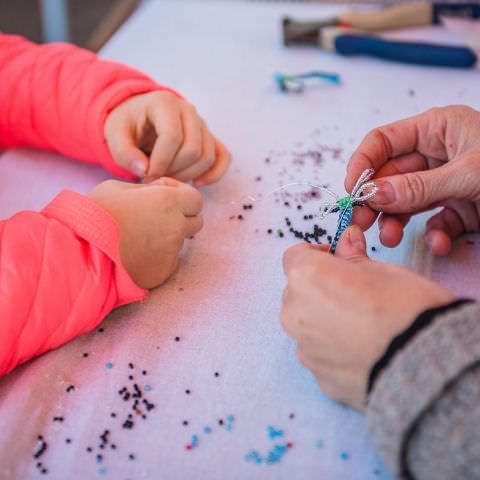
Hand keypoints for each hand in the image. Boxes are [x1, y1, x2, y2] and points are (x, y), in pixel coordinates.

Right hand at [87, 177, 202, 288]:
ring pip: (181, 242)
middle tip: (156, 216)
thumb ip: (148, 191)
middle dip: (181, 216)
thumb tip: (161, 192)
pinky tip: (137, 253)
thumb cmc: (94, 214)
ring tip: (139, 236)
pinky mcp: (163, 272)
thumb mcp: (119, 188)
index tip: (163, 196)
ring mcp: (171, 252)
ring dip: (168, 236)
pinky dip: (159, 257)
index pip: (196, 199)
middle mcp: (175, 227)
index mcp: (168, 202)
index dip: (181, 196)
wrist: (79, 252)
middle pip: (195, 221)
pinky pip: (170, 261)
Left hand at [105, 91, 230, 184]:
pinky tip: (196, 183)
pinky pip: (223, 157)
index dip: (161, 162)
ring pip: (207, 157)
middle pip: (193, 149)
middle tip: (155, 178)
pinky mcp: (210, 139)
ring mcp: (202, 125)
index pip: (172, 137)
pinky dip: (214, 174)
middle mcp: (189, 111)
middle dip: (174, 170)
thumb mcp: (115, 134)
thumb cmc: (128, 125)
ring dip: (188, 175)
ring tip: (168, 179)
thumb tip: (144, 170)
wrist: (139, 118)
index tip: (146, 176)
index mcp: (164, 103)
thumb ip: (123, 152)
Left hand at [281, 225, 453, 409]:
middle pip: (298, 291)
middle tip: (354, 293)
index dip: (316, 255)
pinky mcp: (317, 374)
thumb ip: (353, 256)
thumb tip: (346, 239)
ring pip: (306, 323)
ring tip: (361, 325)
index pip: (295, 256)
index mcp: (306, 277)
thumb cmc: (406, 309)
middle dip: (320, 288)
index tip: (335, 259)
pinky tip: (362, 349)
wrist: (425, 366)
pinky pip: (318, 352)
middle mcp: (294, 311)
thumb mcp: (383, 270)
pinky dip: (333, 348)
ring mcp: (303, 346)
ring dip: (323, 319)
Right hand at [345, 105, 479, 254]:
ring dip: (396, 221)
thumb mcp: (470, 175)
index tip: (352, 191)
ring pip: (406, 201)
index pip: (383, 140)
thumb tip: (373, 195)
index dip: (363, 164)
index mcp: (437, 128)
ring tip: (389, 238)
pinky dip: (434, 235)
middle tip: (360, 224)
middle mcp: (438, 153)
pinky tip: (441, 244)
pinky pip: (434, 220)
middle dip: (375, 200)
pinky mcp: (459, 207)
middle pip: (390, 175)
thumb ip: (419, 186)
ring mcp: (447, 182)